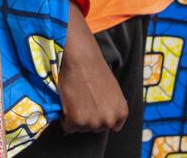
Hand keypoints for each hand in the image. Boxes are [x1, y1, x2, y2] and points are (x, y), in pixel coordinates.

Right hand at [58, 0, 127, 132]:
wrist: (81, 58)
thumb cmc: (95, 68)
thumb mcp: (113, 90)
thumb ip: (111, 106)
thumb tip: (102, 115)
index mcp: (121, 112)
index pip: (113, 126)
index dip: (101, 116)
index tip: (94, 107)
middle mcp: (109, 120)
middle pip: (95, 128)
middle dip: (88, 117)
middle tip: (81, 100)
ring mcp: (93, 122)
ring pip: (81, 128)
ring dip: (76, 118)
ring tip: (74, 99)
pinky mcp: (77, 121)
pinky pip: (68, 127)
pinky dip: (65, 118)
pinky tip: (67, 102)